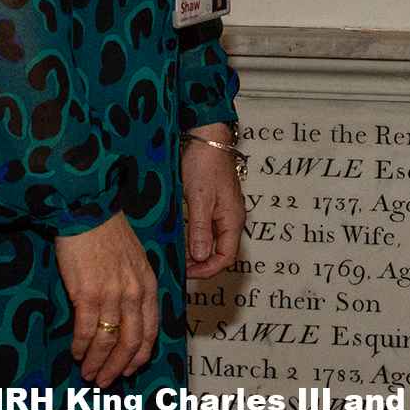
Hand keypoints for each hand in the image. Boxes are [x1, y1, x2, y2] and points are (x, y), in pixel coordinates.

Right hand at [53, 214, 157, 384]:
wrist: (88, 212)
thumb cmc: (108, 234)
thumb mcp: (135, 260)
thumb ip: (135, 287)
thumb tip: (126, 316)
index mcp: (148, 285)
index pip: (150, 331)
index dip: (139, 355)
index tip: (131, 370)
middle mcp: (134, 293)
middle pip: (130, 342)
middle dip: (117, 367)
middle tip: (105, 381)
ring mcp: (112, 295)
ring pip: (108, 341)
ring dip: (97, 362)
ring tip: (88, 374)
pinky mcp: (87, 294)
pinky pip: (87, 330)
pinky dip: (81, 346)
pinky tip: (75, 353)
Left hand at [181, 124, 244, 280]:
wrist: (207, 136)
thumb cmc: (206, 162)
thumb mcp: (199, 198)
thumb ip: (201, 229)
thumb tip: (201, 257)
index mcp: (233, 220)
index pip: (226, 258)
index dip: (207, 270)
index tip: (186, 273)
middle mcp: (231, 219)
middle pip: (220, 253)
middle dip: (200, 264)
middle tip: (178, 265)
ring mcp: (224, 212)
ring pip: (213, 242)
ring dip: (196, 252)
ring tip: (177, 253)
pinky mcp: (214, 205)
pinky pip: (208, 230)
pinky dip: (195, 238)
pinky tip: (181, 237)